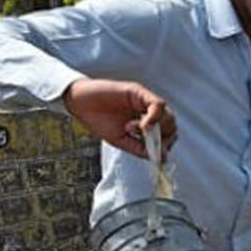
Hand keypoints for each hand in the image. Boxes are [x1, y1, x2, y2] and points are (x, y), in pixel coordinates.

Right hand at [62, 79, 176, 158]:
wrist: (80, 104)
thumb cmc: (98, 120)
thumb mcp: (121, 141)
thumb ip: (140, 149)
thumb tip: (162, 158)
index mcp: (145, 122)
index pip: (166, 133)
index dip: (165, 145)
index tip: (156, 154)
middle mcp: (148, 111)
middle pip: (171, 124)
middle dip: (165, 137)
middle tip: (150, 144)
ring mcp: (144, 101)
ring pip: (168, 114)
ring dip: (159, 128)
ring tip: (141, 133)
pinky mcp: (139, 92)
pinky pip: (157, 104)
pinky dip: (154, 117)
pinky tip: (142, 126)